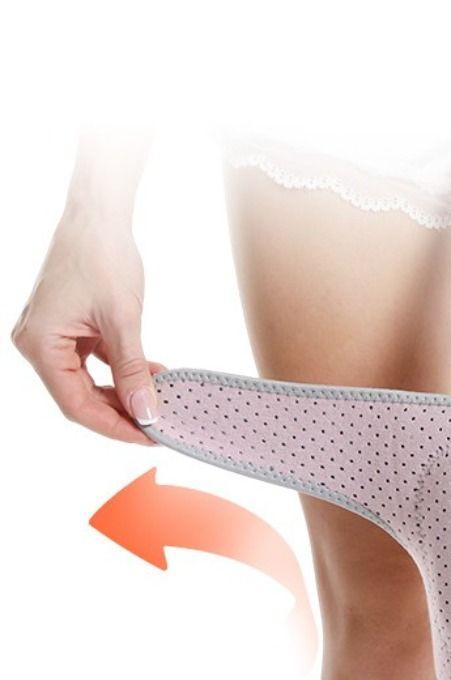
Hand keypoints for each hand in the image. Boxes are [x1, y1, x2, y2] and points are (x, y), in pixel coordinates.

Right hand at [12, 202, 161, 444]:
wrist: (98, 216)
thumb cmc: (102, 257)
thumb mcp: (123, 321)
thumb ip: (132, 371)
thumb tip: (146, 412)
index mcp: (39, 345)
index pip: (76, 405)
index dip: (114, 426)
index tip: (149, 438)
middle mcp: (37, 344)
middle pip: (81, 398)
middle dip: (122, 413)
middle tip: (160, 426)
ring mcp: (52, 337)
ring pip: (89, 383)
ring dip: (125, 393)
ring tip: (160, 402)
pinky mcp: (70, 329)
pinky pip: (95, 363)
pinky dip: (123, 372)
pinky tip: (154, 376)